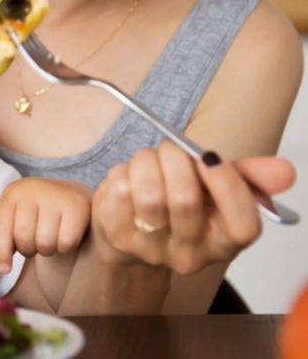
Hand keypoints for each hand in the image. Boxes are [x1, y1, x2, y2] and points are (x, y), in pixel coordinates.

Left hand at [0, 177, 91, 272]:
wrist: (70, 194)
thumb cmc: (36, 213)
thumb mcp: (15, 220)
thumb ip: (4, 242)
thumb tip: (1, 265)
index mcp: (13, 193)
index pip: (1, 223)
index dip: (1, 250)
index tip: (5, 269)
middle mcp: (33, 189)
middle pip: (23, 236)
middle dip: (27, 249)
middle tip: (34, 245)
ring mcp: (56, 195)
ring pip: (45, 241)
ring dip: (46, 250)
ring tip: (49, 240)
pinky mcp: (77, 205)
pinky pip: (66, 241)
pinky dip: (64, 248)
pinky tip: (64, 237)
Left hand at [91, 140, 295, 273]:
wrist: (131, 227)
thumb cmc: (179, 200)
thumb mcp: (216, 188)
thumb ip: (249, 177)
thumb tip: (285, 171)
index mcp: (223, 242)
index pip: (243, 226)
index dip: (229, 185)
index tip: (211, 157)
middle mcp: (189, 254)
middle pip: (185, 199)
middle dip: (176, 158)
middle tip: (171, 148)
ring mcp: (151, 249)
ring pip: (148, 192)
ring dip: (146, 161)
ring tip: (149, 160)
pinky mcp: (117, 236)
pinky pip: (119, 189)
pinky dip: (123, 171)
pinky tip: (128, 176)